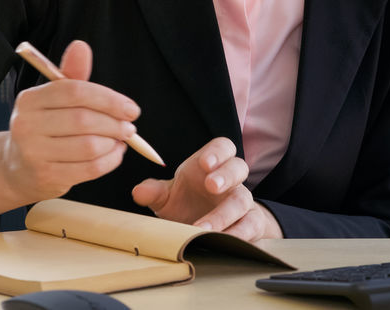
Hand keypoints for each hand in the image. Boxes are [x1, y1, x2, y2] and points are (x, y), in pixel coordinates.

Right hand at [0, 40, 138, 202]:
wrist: (18, 167)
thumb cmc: (44, 128)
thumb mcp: (54, 99)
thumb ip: (72, 76)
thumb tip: (81, 47)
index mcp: (29, 99)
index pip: (74, 92)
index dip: (108, 99)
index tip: (130, 108)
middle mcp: (26, 125)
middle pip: (83, 120)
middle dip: (114, 123)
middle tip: (130, 126)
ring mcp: (34, 153)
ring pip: (89, 146)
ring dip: (114, 143)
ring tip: (122, 139)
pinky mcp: (46, 177)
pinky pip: (89, 168)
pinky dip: (110, 161)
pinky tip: (115, 154)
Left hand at [131, 137, 282, 240]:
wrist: (209, 227)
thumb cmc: (188, 204)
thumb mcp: (168, 197)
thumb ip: (154, 192)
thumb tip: (138, 192)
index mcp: (211, 166)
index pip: (222, 147)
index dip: (217, 152)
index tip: (204, 163)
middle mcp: (231, 181)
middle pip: (238, 167)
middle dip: (226, 175)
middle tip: (211, 185)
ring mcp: (242, 201)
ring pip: (243, 200)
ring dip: (226, 213)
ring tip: (206, 227)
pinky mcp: (251, 223)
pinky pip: (251, 226)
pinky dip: (239, 234)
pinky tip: (224, 241)